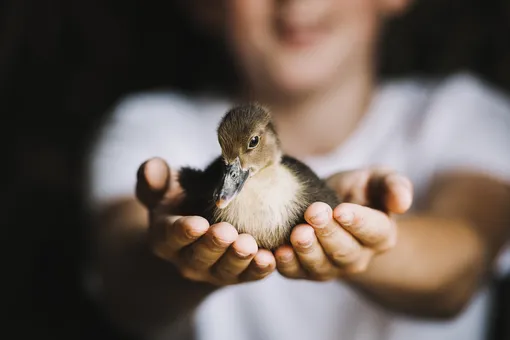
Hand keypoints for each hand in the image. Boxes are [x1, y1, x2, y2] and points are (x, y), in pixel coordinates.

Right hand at [136, 157, 275, 285]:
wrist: (201, 228)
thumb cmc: (182, 201)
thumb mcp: (164, 189)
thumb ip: (154, 180)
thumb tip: (151, 168)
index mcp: (166, 238)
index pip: (172, 236)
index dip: (184, 232)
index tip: (198, 223)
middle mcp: (188, 260)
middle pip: (200, 256)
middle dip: (214, 245)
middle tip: (228, 232)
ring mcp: (214, 271)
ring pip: (225, 270)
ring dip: (238, 259)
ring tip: (249, 245)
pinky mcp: (239, 274)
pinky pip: (249, 275)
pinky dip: (259, 270)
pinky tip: (270, 258)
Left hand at [274, 168, 412, 280]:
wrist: (331, 204)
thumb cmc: (358, 190)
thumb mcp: (378, 179)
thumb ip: (394, 186)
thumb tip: (402, 203)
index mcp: (381, 235)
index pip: (374, 232)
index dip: (358, 222)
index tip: (342, 210)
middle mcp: (358, 257)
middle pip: (345, 251)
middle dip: (328, 233)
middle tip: (314, 213)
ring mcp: (330, 267)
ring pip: (320, 266)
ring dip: (307, 250)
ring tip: (298, 233)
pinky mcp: (304, 270)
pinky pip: (295, 272)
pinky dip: (285, 265)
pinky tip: (276, 252)